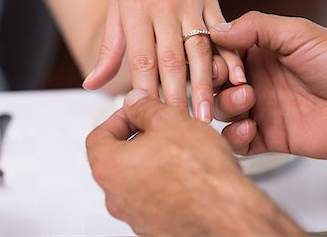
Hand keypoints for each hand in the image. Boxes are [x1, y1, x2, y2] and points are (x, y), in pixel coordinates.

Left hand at [83, 0, 244, 122]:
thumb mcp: (114, 6)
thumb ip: (108, 48)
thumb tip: (91, 85)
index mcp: (137, 11)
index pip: (142, 59)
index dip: (147, 92)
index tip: (152, 122)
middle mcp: (164, 8)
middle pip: (172, 59)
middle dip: (179, 96)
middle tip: (185, 129)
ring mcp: (190, 3)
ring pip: (200, 49)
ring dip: (206, 83)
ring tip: (210, 115)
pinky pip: (222, 30)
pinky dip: (232, 55)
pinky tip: (238, 79)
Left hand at [86, 89, 303, 235]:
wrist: (227, 214)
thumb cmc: (200, 172)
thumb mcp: (171, 121)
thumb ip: (145, 107)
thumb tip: (135, 102)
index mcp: (110, 167)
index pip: (99, 135)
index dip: (120, 117)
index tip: (138, 112)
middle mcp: (116, 196)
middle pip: (118, 157)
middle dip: (139, 137)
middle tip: (162, 127)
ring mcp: (135, 215)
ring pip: (137, 177)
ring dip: (154, 159)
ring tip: (180, 148)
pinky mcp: (156, 226)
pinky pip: (154, 196)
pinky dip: (165, 181)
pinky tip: (189, 172)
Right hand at [211, 11, 326, 160]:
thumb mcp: (299, 34)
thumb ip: (257, 28)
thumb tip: (217, 30)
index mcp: (260, 53)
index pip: (222, 53)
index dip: (217, 57)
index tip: (226, 63)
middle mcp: (257, 80)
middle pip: (216, 83)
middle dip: (215, 83)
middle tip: (236, 82)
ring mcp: (261, 109)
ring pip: (222, 110)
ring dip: (227, 105)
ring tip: (249, 99)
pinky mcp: (268, 137)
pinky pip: (238, 142)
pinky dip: (235, 137)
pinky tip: (251, 128)